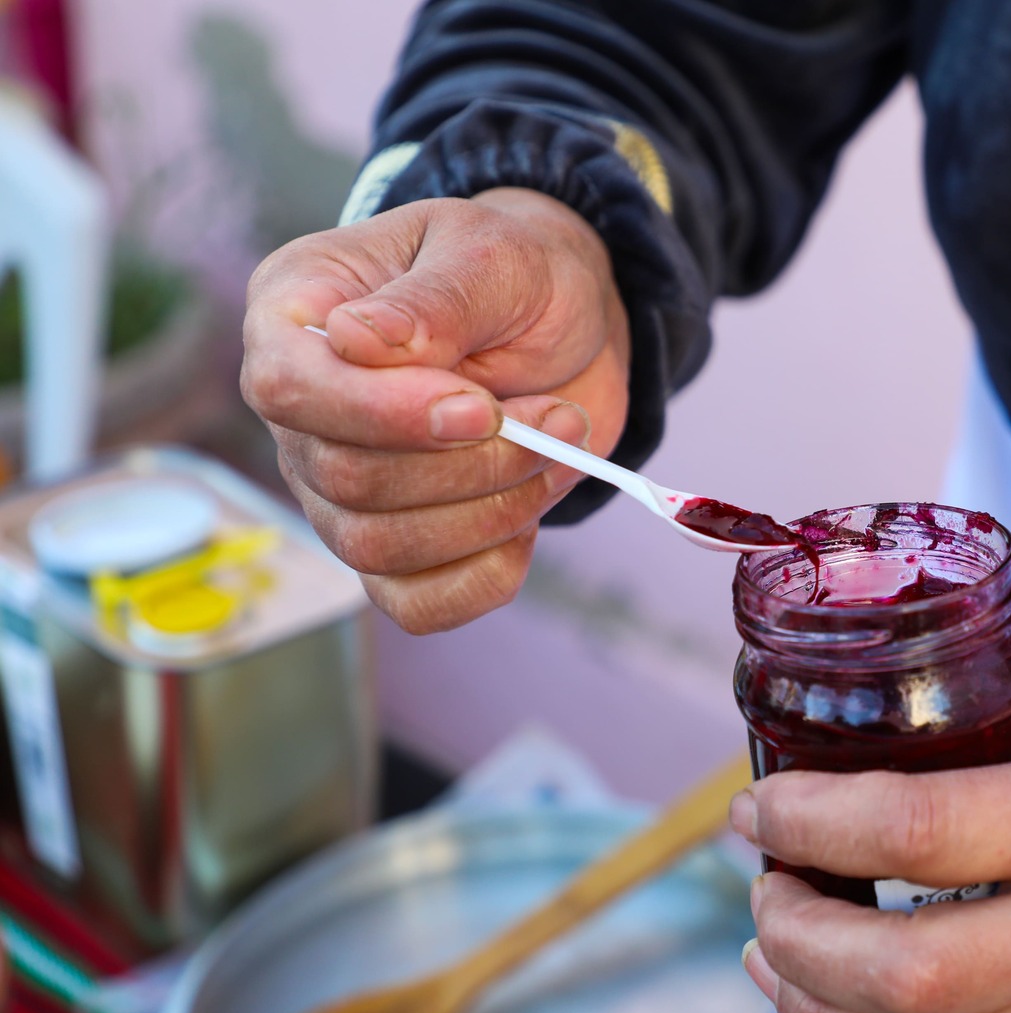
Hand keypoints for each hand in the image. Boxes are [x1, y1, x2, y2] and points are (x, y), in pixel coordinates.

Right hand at [241, 187, 629, 632]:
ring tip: (560, 449)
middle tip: (559, 421)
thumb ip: (433, 302)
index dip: (384, 414)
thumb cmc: (517, 273)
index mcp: (296, 314)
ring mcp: (338, 487)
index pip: (288, 389)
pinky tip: (528, 521)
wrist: (568, 324)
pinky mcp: (397, 545)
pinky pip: (415, 604)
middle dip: (471, 464)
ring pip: (379, 547)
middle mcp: (303, 411)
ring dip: (492, 511)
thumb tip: (355, 340)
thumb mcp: (492, 256)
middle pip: (346, 479)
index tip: (481, 408)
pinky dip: (485, 576)